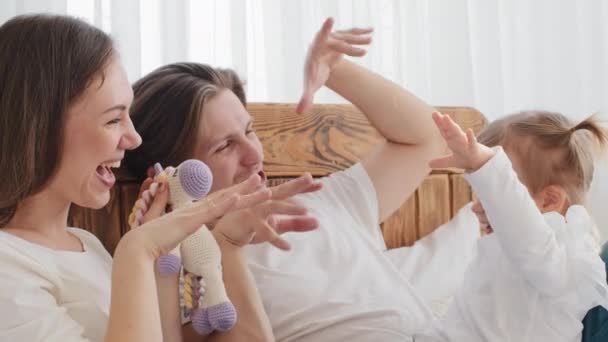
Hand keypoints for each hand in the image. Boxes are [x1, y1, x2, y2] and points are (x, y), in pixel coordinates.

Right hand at [123, 174, 271, 258]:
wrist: (137, 246)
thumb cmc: (149, 239)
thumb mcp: (161, 221)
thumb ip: (162, 203)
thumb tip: (163, 187)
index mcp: (191, 212)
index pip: (217, 201)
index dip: (232, 194)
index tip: (245, 188)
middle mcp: (195, 209)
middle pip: (225, 197)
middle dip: (244, 188)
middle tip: (260, 178)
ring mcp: (193, 213)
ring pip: (224, 201)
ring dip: (244, 192)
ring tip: (260, 184)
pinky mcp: (190, 222)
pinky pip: (211, 211)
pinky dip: (225, 204)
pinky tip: (238, 197)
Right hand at [213, 173, 321, 250]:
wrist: (225, 237)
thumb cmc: (252, 228)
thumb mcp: (277, 226)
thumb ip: (296, 224)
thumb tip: (317, 222)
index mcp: (269, 200)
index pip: (288, 191)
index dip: (303, 187)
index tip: (319, 184)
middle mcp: (262, 201)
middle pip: (281, 191)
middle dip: (295, 184)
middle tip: (310, 179)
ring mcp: (254, 209)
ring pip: (273, 206)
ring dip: (289, 208)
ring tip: (306, 211)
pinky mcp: (247, 221)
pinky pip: (264, 231)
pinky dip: (275, 239)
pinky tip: (287, 246)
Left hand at [296, 17, 372, 113]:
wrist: (318, 64)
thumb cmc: (314, 75)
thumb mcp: (311, 86)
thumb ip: (306, 98)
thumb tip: (299, 112)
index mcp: (315, 50)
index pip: (320, 39)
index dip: (325, 30)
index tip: (330, 20)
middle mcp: (324, 41)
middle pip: (338, 42)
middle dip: (350, 48)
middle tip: (365, 53)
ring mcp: (333, 37)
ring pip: (347, 36)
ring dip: (358, 40)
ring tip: (370, 41)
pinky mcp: (341, 37)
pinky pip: (351, 33)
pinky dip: (360, 32)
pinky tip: (371, 30)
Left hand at [429, 112, 494, 171]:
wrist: (482, 164)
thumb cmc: (467, 159)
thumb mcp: (452, 161)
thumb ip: (441, 162)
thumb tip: (428, 163)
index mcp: (453, 141)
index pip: (445, 131)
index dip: (439, 123)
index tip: (433, 114)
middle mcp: (459, 140)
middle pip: (450, 130)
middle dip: (443, 122)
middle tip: (436, 113)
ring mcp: (467, 144)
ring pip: (458, 134)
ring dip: (452, 126)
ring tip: (446, 117)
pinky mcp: (475, 150)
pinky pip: (473, 143)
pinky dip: (471, 137)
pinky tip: (469, 130)